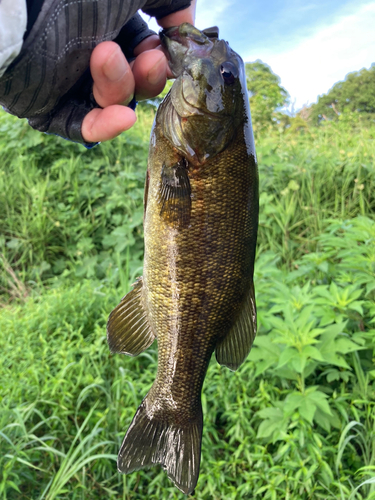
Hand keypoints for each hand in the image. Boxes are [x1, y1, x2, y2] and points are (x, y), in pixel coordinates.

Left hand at [82, 0, 196, 142]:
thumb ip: (175, 5)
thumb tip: (190, 40)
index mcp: (114, 24)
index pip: (147, 54)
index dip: (164, 60)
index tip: (173, 55)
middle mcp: (93, 53)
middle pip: (134, 84)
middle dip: (148, 77)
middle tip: (153, 61)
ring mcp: (70, 80)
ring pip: (111, 103)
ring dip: (120, 87)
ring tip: (106, 55)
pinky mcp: (49, 102)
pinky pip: (79, 126)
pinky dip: (104, 128)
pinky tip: (123, 119)